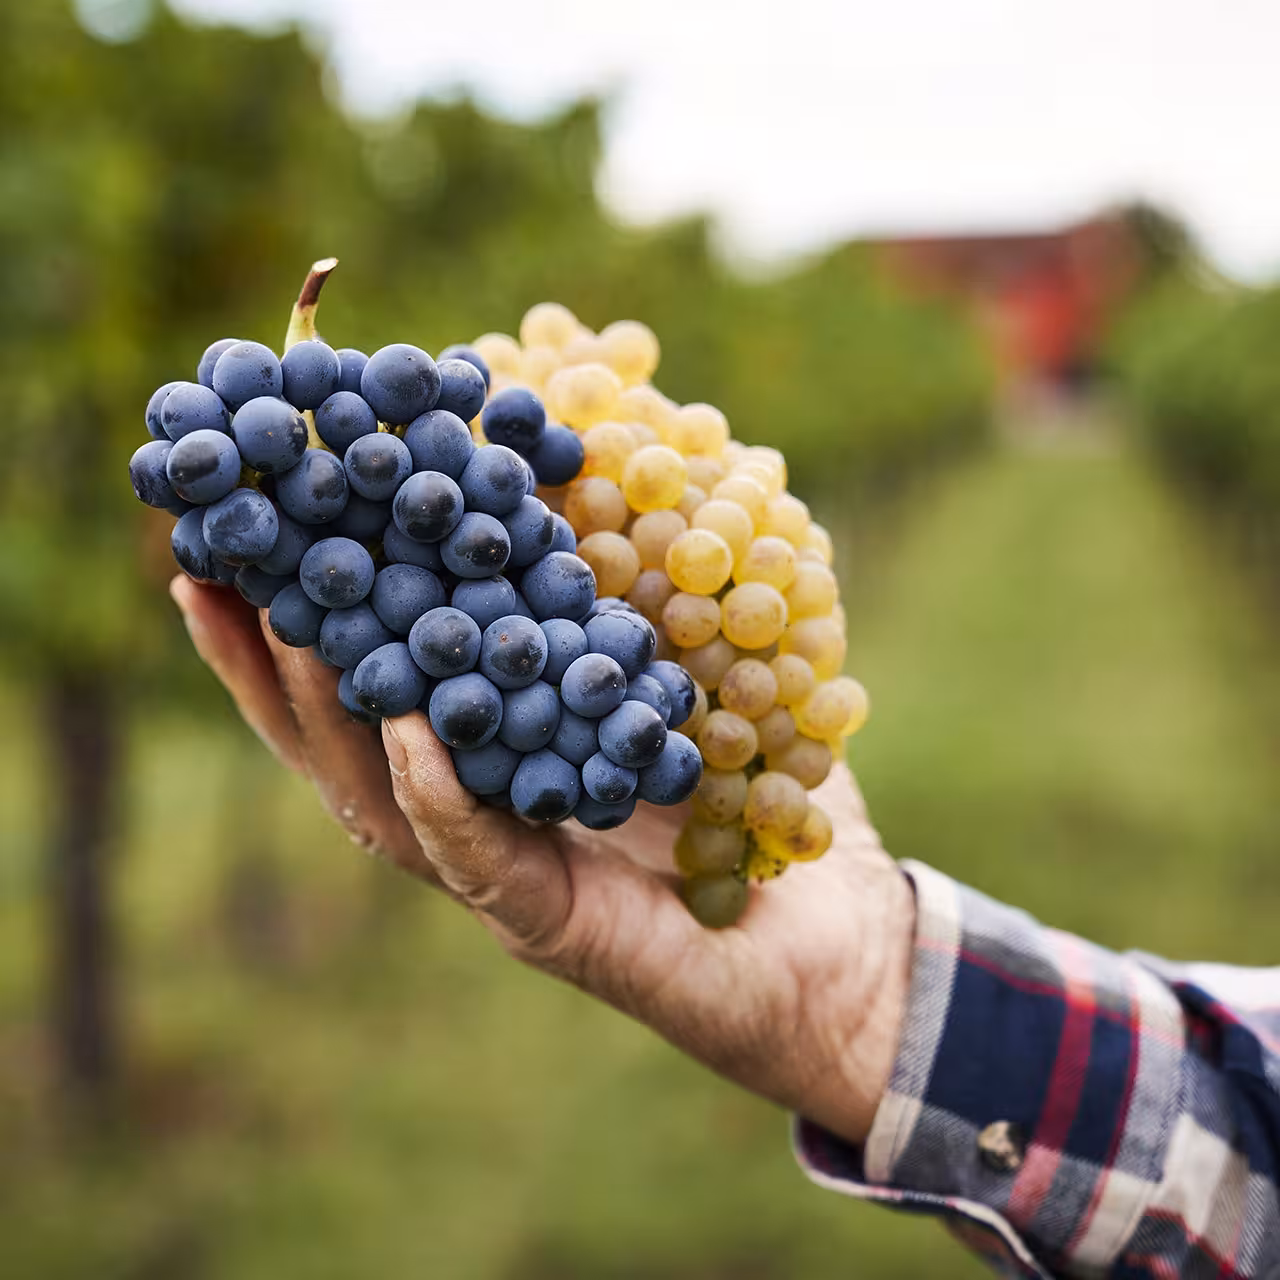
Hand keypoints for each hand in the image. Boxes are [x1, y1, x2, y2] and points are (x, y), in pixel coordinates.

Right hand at [172, 576, 915, 1145]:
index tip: (262, 530)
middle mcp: (479, 823)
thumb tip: (605, 472)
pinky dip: (438, 794)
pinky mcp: (551, 929)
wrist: (845, 942)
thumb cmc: (764, 804)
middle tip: (204, 571)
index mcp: (497, 763)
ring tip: (279, 628)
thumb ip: (634, 606)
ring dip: (323, 718)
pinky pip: (476, 860)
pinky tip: (406, 726)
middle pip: (344, 748)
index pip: (379, 689)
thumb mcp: (694, 679)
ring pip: (382, 805)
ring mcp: (504, 882)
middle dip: (268, 665)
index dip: (312, 618)